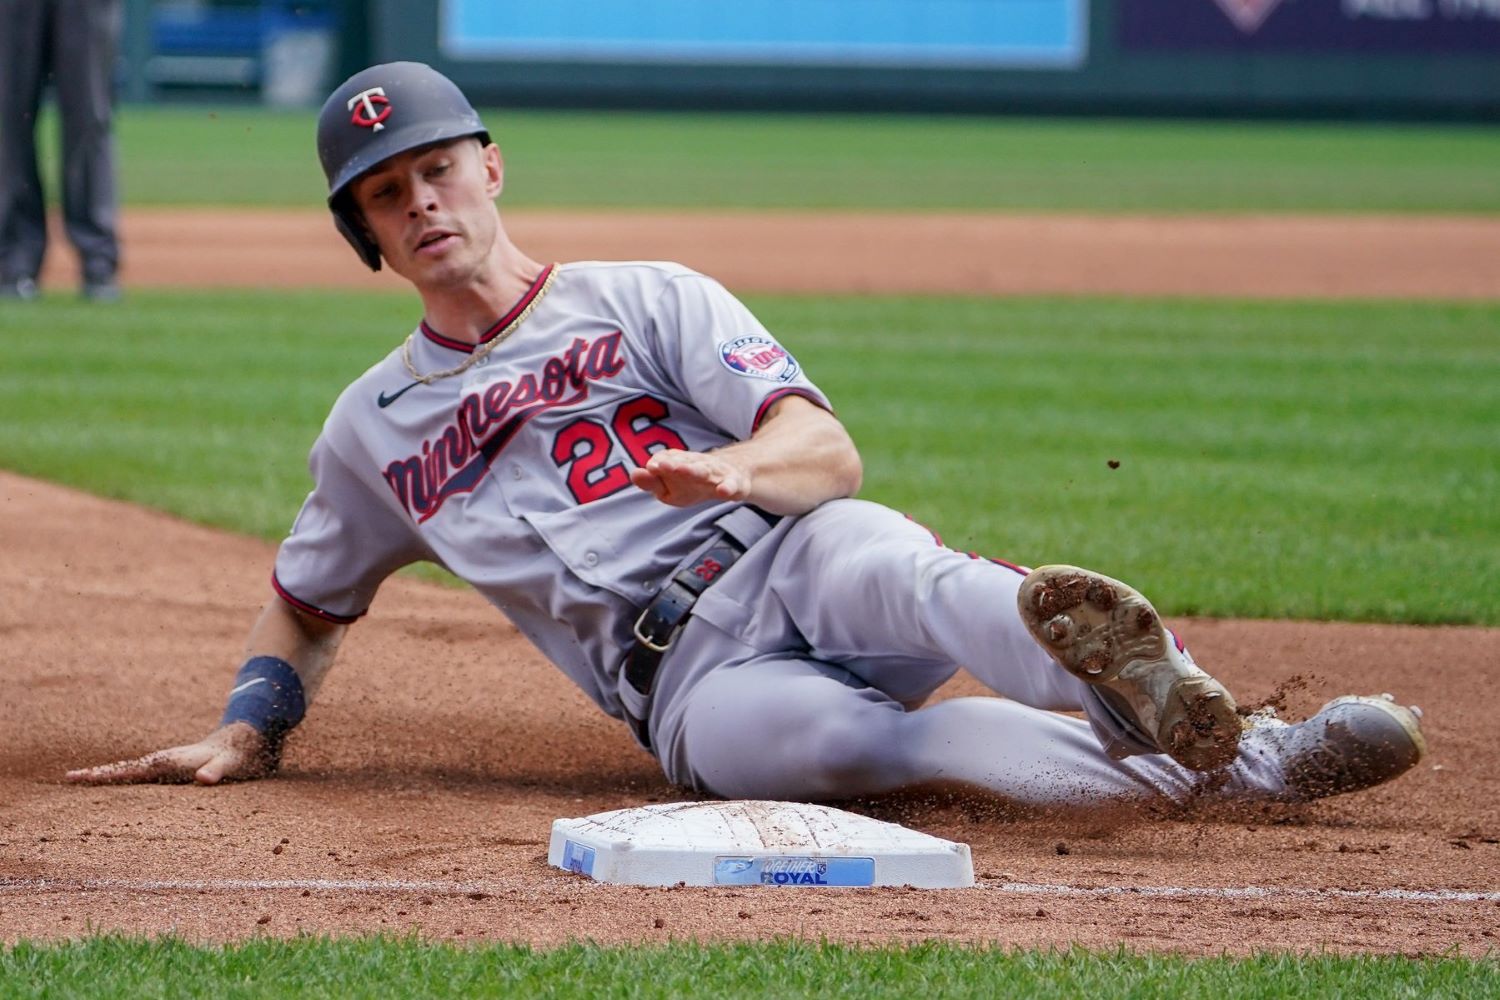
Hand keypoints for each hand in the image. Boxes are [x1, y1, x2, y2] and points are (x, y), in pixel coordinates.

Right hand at [64, 723, 277, 785]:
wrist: (249, 738)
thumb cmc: (241, 755)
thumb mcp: (232, 766)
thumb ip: (217, 771)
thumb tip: (203, 779)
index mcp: (172, 762)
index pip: (132, 770)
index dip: (106, 775)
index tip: (78, 777)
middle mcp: (166, 760)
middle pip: (126, 768)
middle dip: (99, 773)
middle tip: (69, 778)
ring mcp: (170, 762)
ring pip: (133, 769)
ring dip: (110, 774)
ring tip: (85, 779)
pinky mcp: (176, 767)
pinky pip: (146, 773)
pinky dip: (128, 776)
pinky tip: (121, 782)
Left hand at [630, 449, 750, 507]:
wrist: (734, 473)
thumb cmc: (694, 482)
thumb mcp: (670, 486)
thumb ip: (651, 482)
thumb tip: (634, 474)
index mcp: (682, 464)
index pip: (668, 461)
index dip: (660, 464)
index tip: (651, 467)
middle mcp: (698, 465)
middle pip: (686, 464)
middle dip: (674, 464)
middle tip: (661, 465)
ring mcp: (718, 473)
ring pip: (706, 471)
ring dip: (694, 470)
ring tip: (683, 471)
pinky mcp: (735, 483)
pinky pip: (732, 485)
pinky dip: (728, 487)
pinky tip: (723, 491)